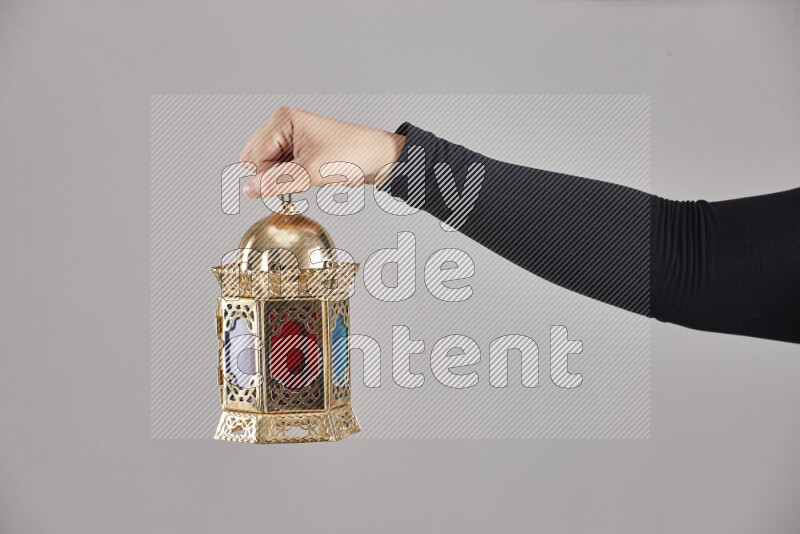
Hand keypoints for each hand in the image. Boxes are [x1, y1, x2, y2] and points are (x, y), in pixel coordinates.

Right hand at [240, 107, 404, 197]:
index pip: (253, 155)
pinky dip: (288, 180)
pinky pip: (280, 170)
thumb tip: (250, 190)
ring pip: (266, 168)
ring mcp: (289, 139)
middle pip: (255, 160)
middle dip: (270, 178)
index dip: (263, 177)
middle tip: (296, 183)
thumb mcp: (311, 172)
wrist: (378, 158)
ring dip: (281, 180)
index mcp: (283, 120)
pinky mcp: (297, 152)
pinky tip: (307, 179)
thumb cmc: (352, 154)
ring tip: (307, 179)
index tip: (281, 189)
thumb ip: (277, 182)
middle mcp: (283, 126)